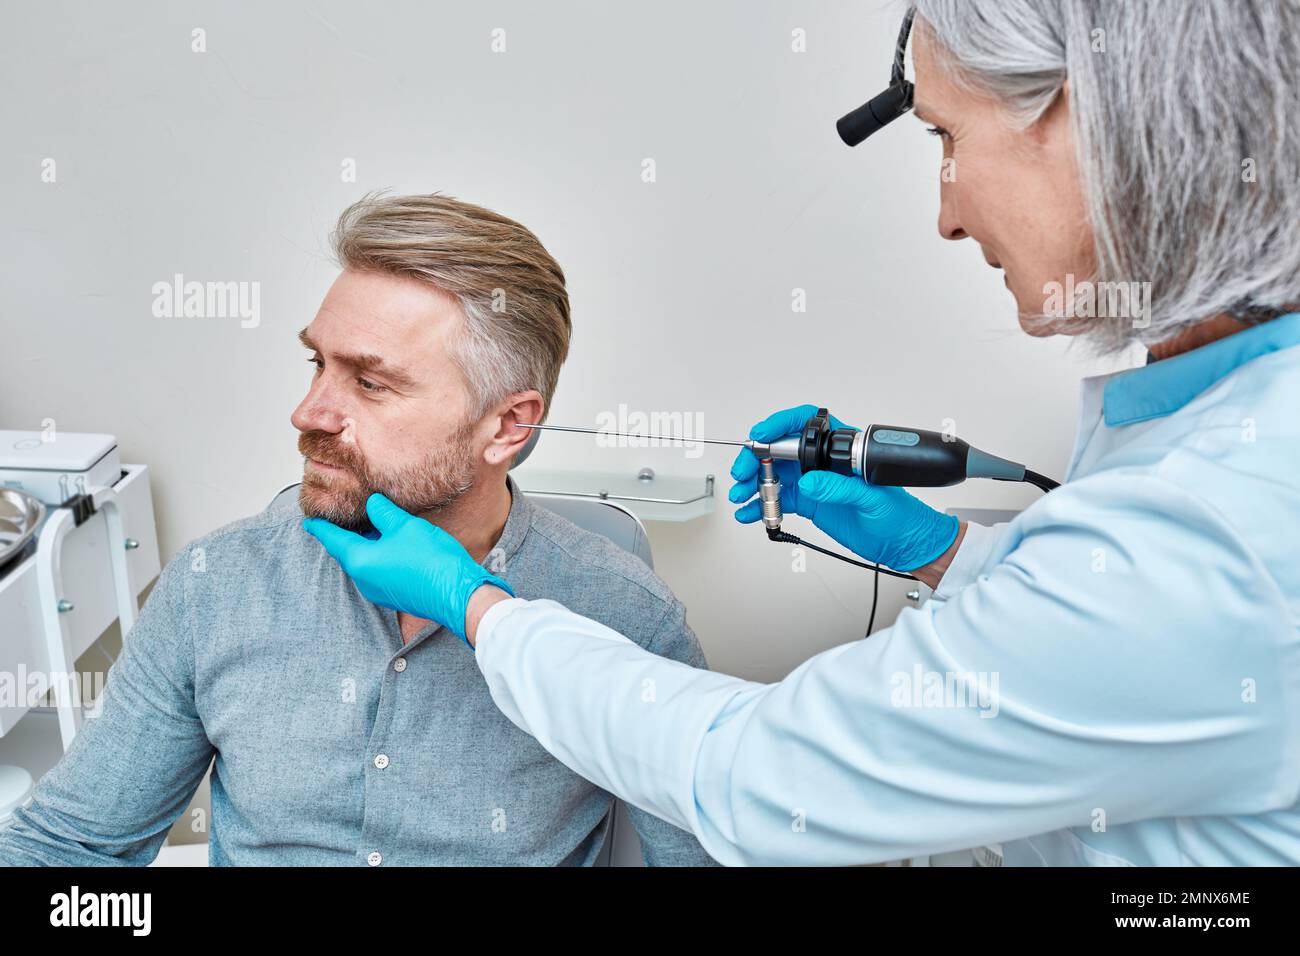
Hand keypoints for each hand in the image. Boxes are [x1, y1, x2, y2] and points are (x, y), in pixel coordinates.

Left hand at [302, 493, 513, 643]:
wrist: (456, 592)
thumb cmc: (430, 559)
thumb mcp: (404, 526)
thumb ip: (383, 512)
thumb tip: (371, 503)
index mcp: (360, 560)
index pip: (333, 540)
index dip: (320, 528)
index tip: (308, 521)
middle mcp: (364, 579)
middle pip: (348, 551)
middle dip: (345, 533)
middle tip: (342, 516)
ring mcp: (379, 589)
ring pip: (365, 560)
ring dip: (365, 543)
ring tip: (369, 524)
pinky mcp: (395, 593)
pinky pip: (378, 570)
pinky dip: (377, 554)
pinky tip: (390, 542)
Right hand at [729, 404, 959, 571]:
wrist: (905, 544)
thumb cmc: (901, 515)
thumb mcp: (873, 499)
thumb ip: (839, 489)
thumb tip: (808, 483)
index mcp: (840, 450)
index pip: (804, 425)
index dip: (779, 424)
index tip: (760, 436)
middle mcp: (823, 463)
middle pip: (780, 450)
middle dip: (755, 459)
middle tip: (742, 474)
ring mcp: (815, 483)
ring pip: (774, 475)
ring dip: (753, 484)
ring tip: (741, 497)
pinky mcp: (810, 504)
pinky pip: (779, 500)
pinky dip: (761, 506)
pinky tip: (750, 513)